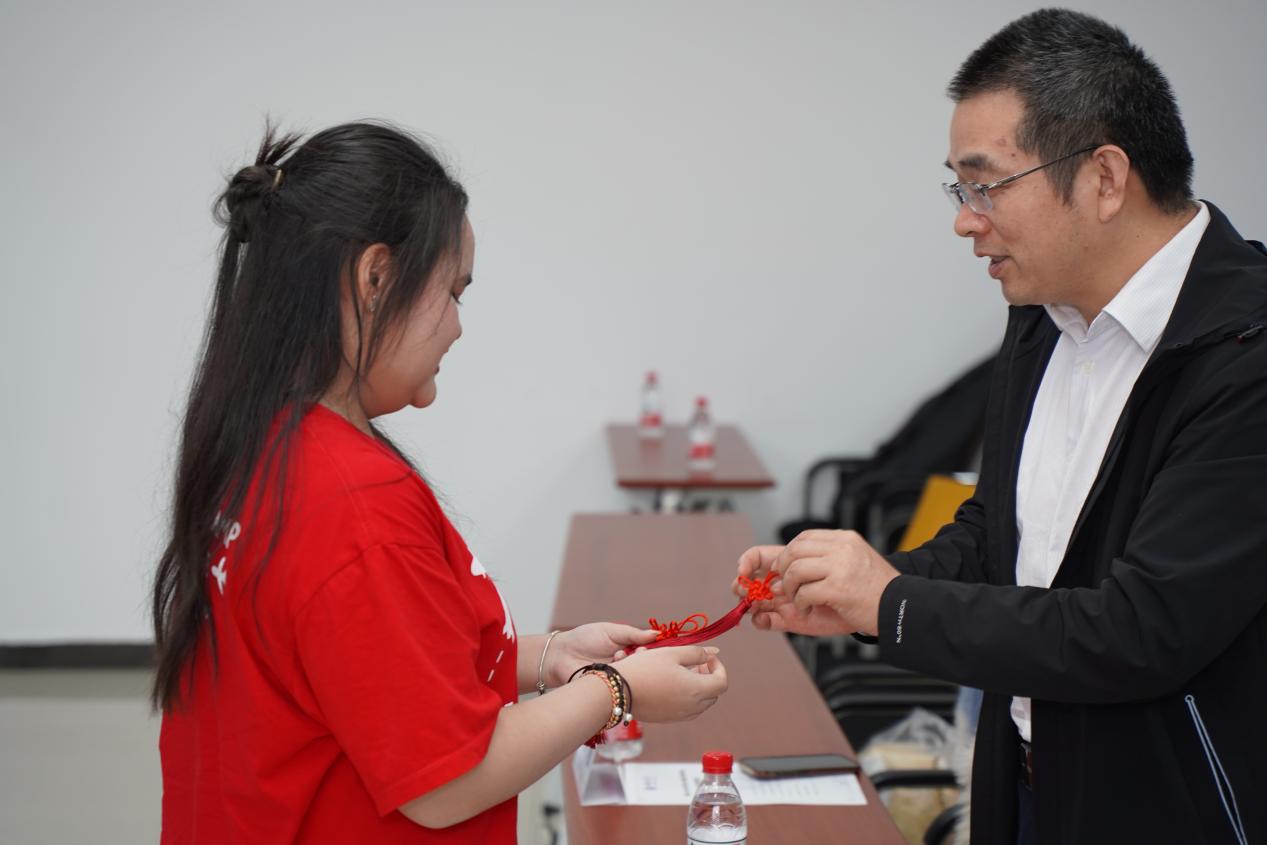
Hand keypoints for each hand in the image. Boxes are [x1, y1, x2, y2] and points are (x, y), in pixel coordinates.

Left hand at [546, 622, 658, 686]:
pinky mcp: (609, 692)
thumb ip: (632, 634)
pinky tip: (611, 669)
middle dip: (643, 659)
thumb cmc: (584, 639)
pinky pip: (621, 688)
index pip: (648, 653)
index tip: (651, 645)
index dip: (652, 650)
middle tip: (638, 652)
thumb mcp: (610, 631)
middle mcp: (626, 667)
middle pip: (645, 668)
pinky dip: (618, 677)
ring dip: (629, 666)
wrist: (560, 655)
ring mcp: (618, 680)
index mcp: (628, 651)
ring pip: (634, 678)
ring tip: (617, 656)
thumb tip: (656, 634)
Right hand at [613, 645, 727, 722]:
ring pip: (701, 704)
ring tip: (683, 672)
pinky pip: (687, 709)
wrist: (617, 692)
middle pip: (713, 694)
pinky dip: (688, 697)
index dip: (719, 667)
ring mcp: (680, 715)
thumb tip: (711, 654)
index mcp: (696, 689)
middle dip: (709, 676)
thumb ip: (696, 653)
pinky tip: (672, 684)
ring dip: (699, 687)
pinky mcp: (668, 719)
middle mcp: (692, 707)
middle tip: (696, 663)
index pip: (722, 682)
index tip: (708, 657)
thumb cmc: (644, 668)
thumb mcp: (672, 653)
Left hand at [734, 532, 898, 635]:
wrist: (902, 606)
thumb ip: (830, 557)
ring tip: (797, 599)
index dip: (787, 553)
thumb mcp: (856, 561)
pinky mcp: (838, 588)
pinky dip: (800, 602)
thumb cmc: (877, 589)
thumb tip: (796, 563)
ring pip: (796, 570)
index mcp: (845, 539)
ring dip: (790, 587)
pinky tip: (808, 608)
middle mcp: (842, 548)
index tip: (782, 567)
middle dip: (783, 569)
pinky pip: (804, 592)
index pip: (804, 538)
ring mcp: (840, 567)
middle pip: (794, 550)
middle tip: (784, 585)